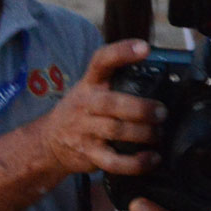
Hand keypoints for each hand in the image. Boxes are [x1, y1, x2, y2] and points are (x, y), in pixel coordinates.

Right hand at [40, 40, 164, 175]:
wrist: (49, 142)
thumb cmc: (81, 111)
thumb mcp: (90, 90)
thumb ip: (116, 83)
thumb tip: (160, 79)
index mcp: (89, 84)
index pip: (101, 61)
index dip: (122, 52)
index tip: (144, 48)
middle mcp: (86, 104)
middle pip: (112, 103)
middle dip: (141, 108)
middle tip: (162, 112)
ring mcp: (85, 130)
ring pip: (116, 131)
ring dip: (143, 134)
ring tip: (159, 134)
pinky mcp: (89, 154)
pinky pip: (114, 161)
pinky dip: (136, 163)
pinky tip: (152, 159)